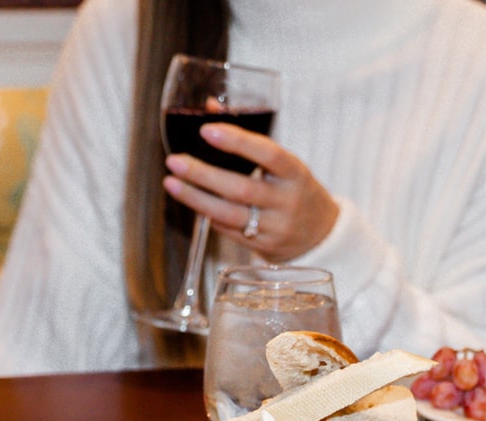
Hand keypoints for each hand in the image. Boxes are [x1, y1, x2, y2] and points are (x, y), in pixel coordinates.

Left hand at [162, 123, 338, 261]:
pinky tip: (189, 199)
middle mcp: (287, 201)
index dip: (238, 142)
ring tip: (171, 183)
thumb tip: (210, 105)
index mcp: (296, 174)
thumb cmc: (293, 189)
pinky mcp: (260, 245)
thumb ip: (248, 135)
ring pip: (229, 214)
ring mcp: (274, 227)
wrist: (319, 234)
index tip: (207, 130)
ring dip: (196, 198)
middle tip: (175, 161)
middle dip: (204, 174)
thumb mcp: (283, 163)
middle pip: (242, 188)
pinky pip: (227, 230)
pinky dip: (206, 214)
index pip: (269, 154)